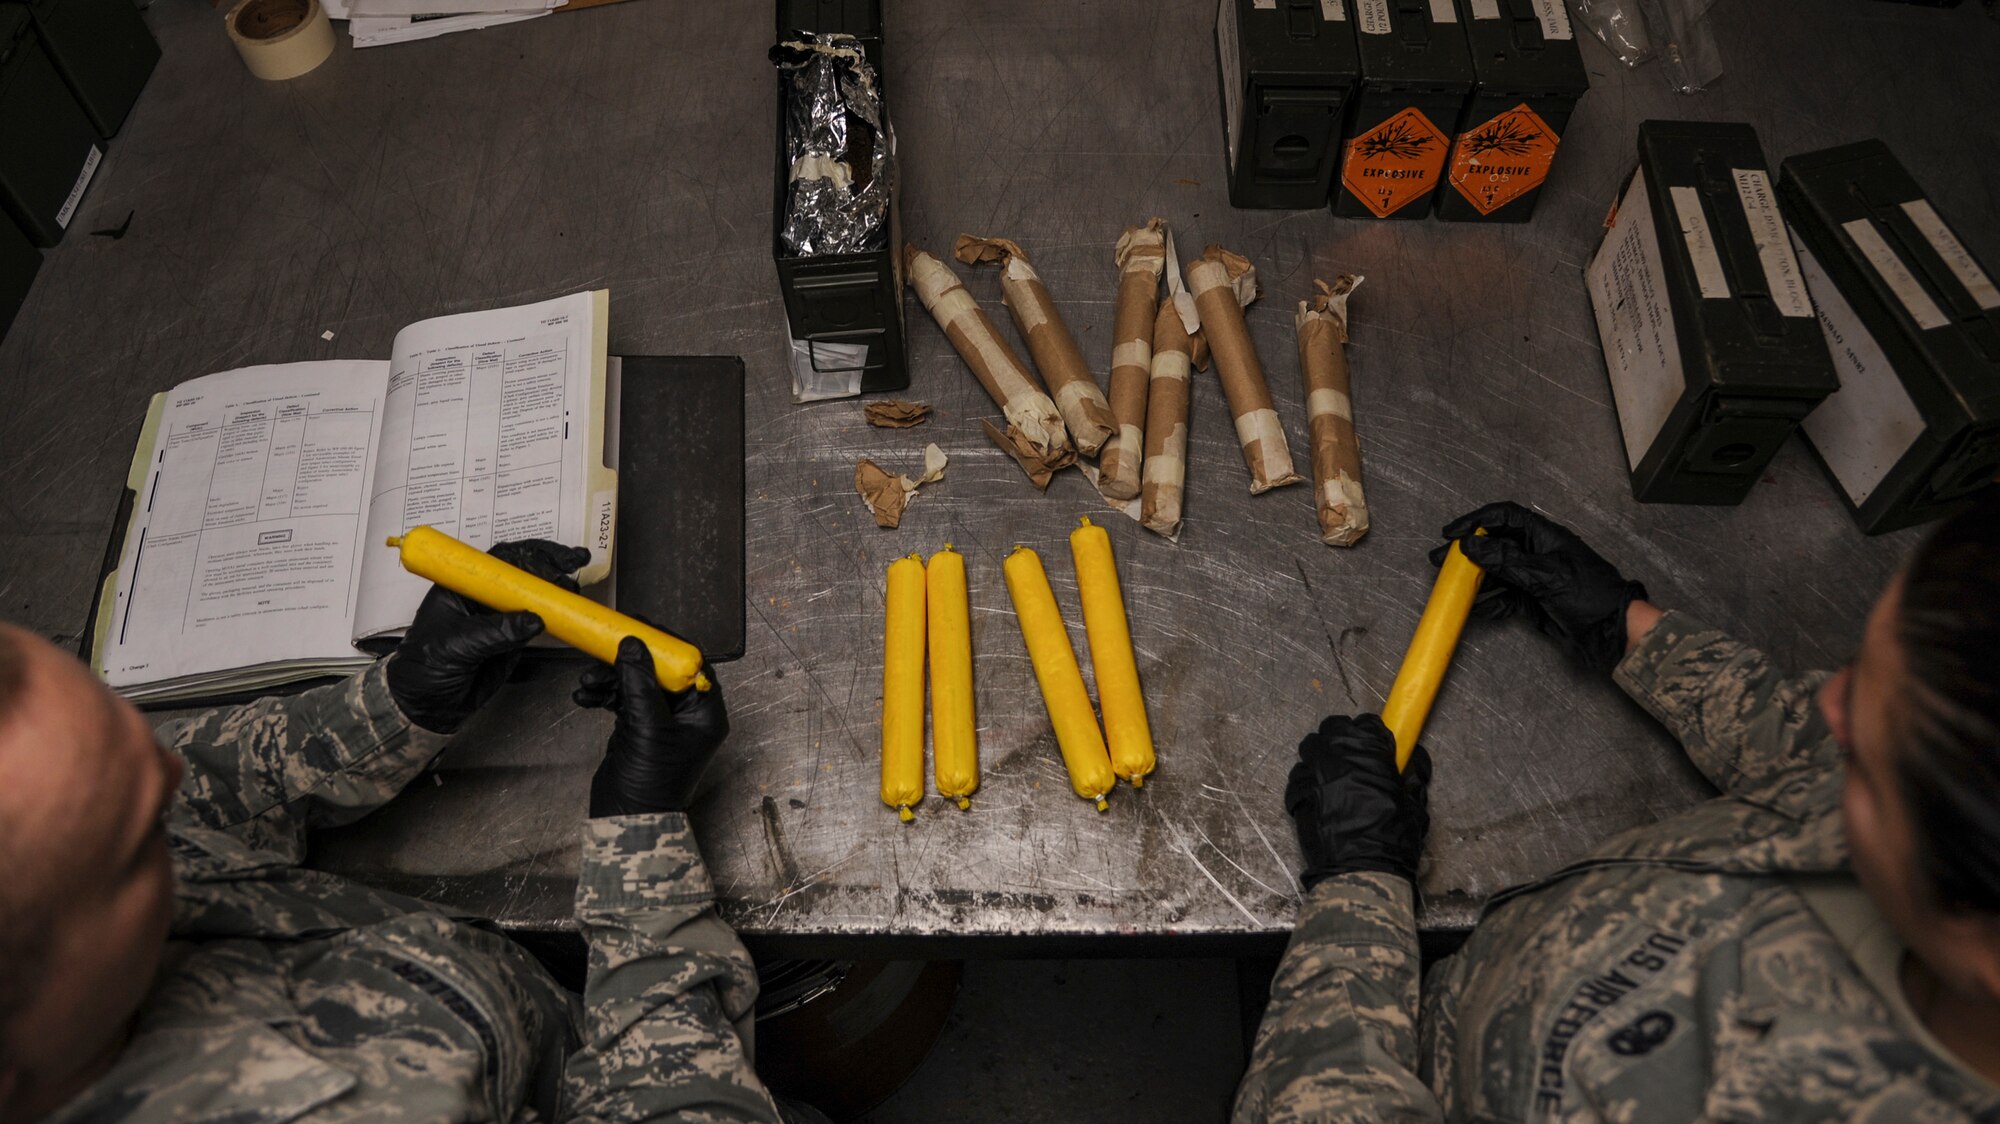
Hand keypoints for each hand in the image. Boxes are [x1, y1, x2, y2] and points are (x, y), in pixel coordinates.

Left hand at [387, 539, 591, 733]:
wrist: (424, 706)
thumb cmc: (423, 669)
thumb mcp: (456, 645)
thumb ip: (495, 632)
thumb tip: (534, 619)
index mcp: (462, 587)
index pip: (500, 560)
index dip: (530, 556)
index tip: (554, 563)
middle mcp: (483, 597)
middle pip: (522, 571)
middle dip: (550, 564)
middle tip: (574, 564)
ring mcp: (499, 618)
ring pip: (533, 595)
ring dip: (556, 590)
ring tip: (575, 592)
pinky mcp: (512, 640)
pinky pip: (537, 624)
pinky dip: (556, 618)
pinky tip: (568, 614)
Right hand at [577, 636, 728, 815]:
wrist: (628, 821)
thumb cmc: (652, 786)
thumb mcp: (648, 728)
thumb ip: (640, 684)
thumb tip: (634, 645)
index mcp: (705, 712)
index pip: (691, 663)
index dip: (664, 644)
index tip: (638, 629)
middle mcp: (687, 714)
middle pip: (660, 670)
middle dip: (629, 661)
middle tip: (606, 648)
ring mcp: (662, 720)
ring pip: (637, 682)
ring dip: (610, 678)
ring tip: (589, 682)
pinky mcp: (639, 727)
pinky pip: (622, 698)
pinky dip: (604, 694)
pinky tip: (586, 697)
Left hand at [1284, 714, 1429, 889]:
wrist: (1359, 872)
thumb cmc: (1391, 840)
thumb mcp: (1414, 806)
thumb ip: (1413, 778)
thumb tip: (1415, 763)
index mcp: (1367, 754)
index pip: (1367, 724)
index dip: (1374, 734)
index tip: (1380, 747)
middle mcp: (1335, 757)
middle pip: (1333, 728)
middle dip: (1344, 736)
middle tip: (1356, 755)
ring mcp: (1312, 774)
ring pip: (1310, 748)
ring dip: (1322, 755)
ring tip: (1335, 773)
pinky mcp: (1296, 794)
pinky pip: (1299, 775)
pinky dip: (1308, 779)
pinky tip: (1320, 794)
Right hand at [1430, 501, 1647, 673]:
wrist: (1614, 632)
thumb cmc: (1588, 595)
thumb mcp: (1545, 575)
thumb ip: (1505, 560)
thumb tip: (1470, 545)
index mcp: (1544, 536)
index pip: (1504, 518)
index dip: (1475, 522)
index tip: (1450, 535)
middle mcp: (1537, 553)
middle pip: (1495, 545)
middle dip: (1466, 553)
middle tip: (1438, 562)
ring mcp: (1534, 578)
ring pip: (1496, 573)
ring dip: (1473, 580)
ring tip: (1448, 589)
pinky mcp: (1534, 602)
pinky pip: (1505, 599)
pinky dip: (1488, 604)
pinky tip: (1473, 610)